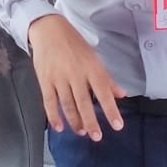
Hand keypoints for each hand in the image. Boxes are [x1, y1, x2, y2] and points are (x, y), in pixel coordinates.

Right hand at [26, 14, 126, 140]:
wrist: (48, 30)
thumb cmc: (74, 44)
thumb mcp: (94, 57)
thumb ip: (106, 78)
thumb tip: (121, 94)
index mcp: (91, 67)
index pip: (103, 92)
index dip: (111, 110)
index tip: (117, 126)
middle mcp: (76, 74)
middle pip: (84, 102)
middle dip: (91, 121)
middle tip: (97, 137)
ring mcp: (59, 78)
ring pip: (68, 104)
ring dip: (75, 121)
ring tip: (81, 132)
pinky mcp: (45, 80)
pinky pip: (49, 102)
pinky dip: (54, 116)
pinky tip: (60, 127)